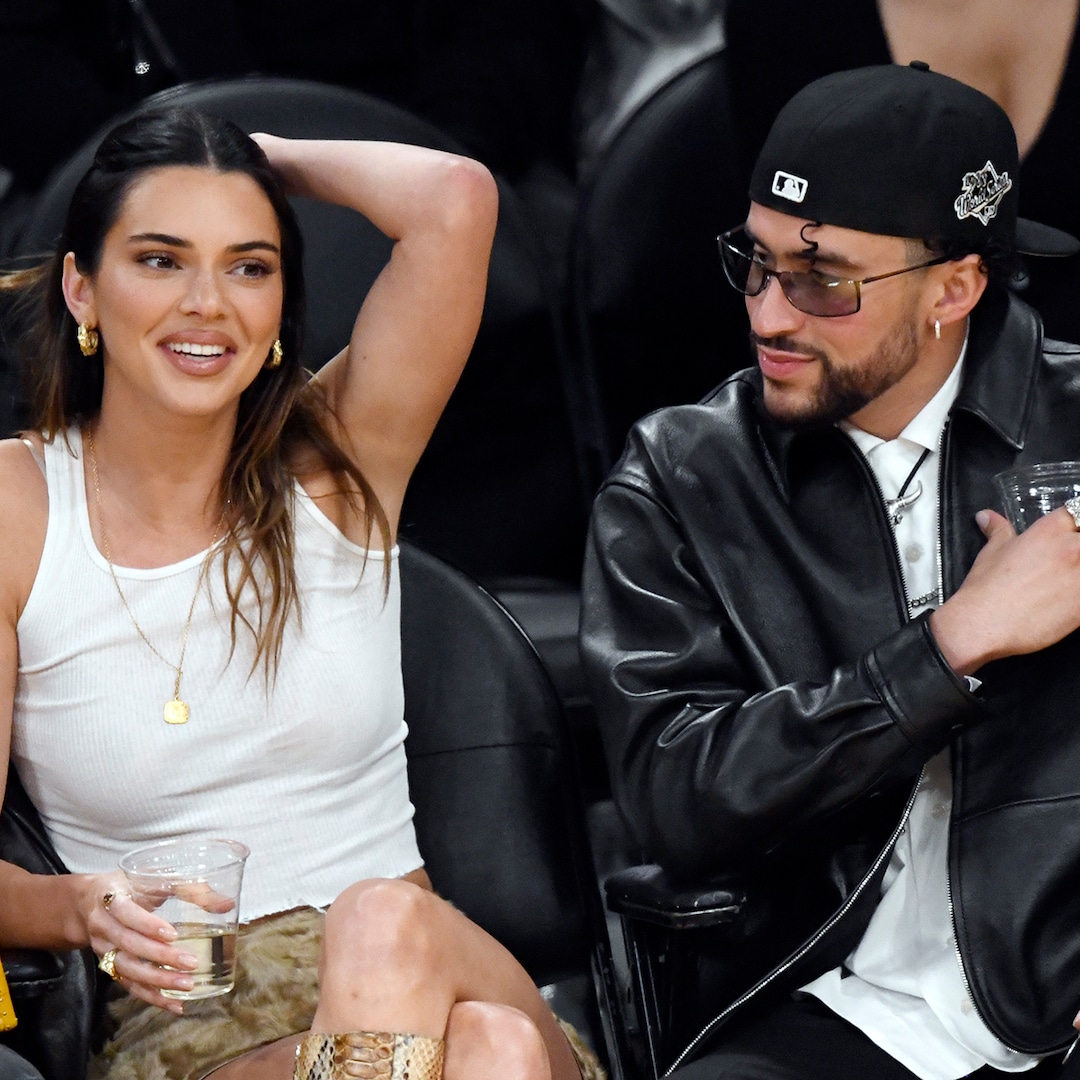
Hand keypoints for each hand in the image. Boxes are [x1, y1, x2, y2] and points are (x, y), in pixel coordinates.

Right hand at [80, 874, 198, 1013]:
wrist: (88, 901)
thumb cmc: (132, 885)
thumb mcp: (155, 877)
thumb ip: (190, 888)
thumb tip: (227, 905)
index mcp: (111, 898)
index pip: (127, 914)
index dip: (147, 925)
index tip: (173, 934)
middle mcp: (103, 927)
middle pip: (129, 946)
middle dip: (160, 957)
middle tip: (191, 963)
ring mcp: (103, 950)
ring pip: (128, 970)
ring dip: (157, 981)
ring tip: (187, 985)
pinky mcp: (109, 967)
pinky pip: (129, 985)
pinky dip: (151, 997)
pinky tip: (175, 1004)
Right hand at [931, 506, 1079, 673]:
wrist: (982, 624)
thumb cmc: (986, 589)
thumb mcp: (991, 552)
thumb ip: (998, 530)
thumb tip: (988, 517)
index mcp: (1049, 531)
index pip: (1078, 513)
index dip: (1074, 526)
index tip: (1069, 536)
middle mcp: (1071, 549)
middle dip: (1079, 548)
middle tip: (1067, 564)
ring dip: (1079, 574)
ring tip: (1064, 584)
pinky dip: (1079, 596)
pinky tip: (1067, 602)